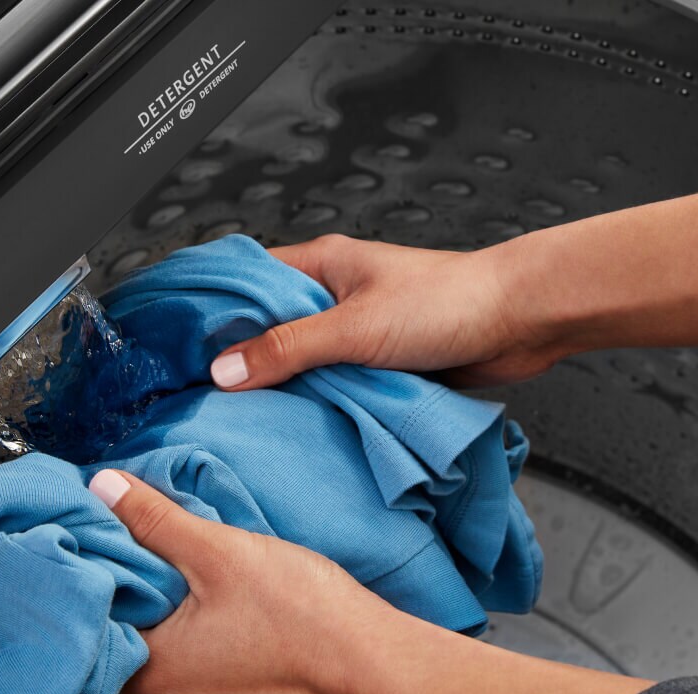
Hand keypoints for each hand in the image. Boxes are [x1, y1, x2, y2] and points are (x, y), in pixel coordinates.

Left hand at [88, 468, 397, 693]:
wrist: (367, 657)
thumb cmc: (299, 614)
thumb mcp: (217, 551)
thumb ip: (153, 518)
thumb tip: (103, 486)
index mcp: (145, 674)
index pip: (89, 613)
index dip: (93, 564)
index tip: (101, 526)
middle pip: (119, 626)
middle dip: (128, 577)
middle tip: (138, 529)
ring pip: (154, 637)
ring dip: (161, 597)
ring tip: (174, 552)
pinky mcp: (223, 693)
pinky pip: (184, 651)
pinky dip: (187, 618)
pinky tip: (207, 586)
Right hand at [209, 234, 568, 390]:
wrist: (520, 321)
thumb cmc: (451, 301)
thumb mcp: (354, 327)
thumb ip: (288, 348)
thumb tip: (225, 369)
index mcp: (323, 264)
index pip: (248, 281)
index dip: (212, 309)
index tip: (178, 342)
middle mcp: (337, 294)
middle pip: (272, 328)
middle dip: (246, 360)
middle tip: (208, 395)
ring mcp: (361, 331)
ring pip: (306, 362)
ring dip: (291, 388)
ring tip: (253, 418)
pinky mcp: (384, 364)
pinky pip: (339, 386)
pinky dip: (325, 404)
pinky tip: (306, 426)